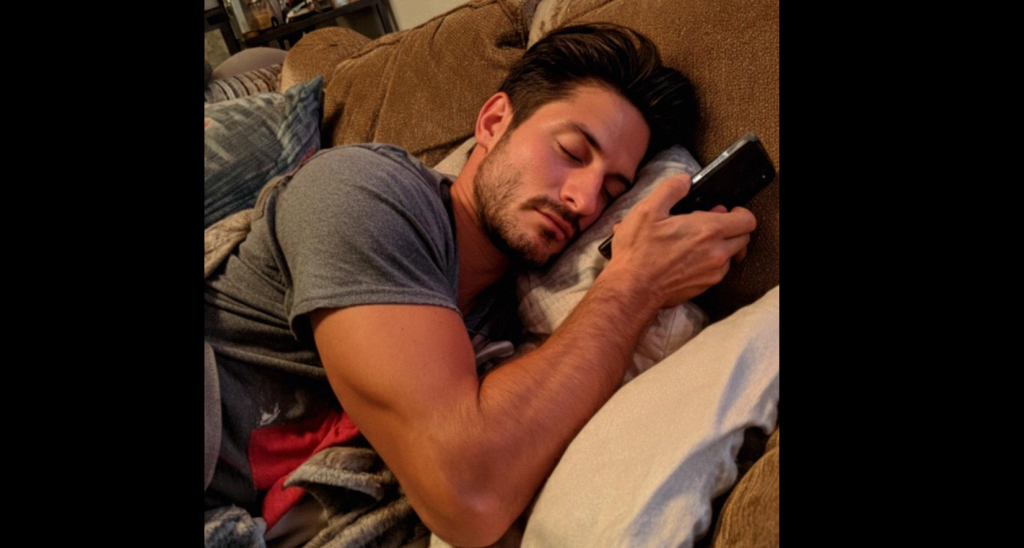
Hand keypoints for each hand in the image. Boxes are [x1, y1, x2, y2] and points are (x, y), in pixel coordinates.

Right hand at [605, 174, 756, 307]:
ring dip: (721, 246)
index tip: (727, 211)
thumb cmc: (638, 252)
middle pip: (743, 238)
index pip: (747, 220)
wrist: (632, 289)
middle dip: (732, 228)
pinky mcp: (704, 286)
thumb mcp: (648, 210)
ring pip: (731, 255)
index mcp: (708, 230)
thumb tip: (684, 180)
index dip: (740, 212)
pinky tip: (689, 257)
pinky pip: (718, 271)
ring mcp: (712, 272)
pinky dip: (710, 262)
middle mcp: (716, 252)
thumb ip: (671, 189)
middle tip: (710, 224)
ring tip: (697, 242)